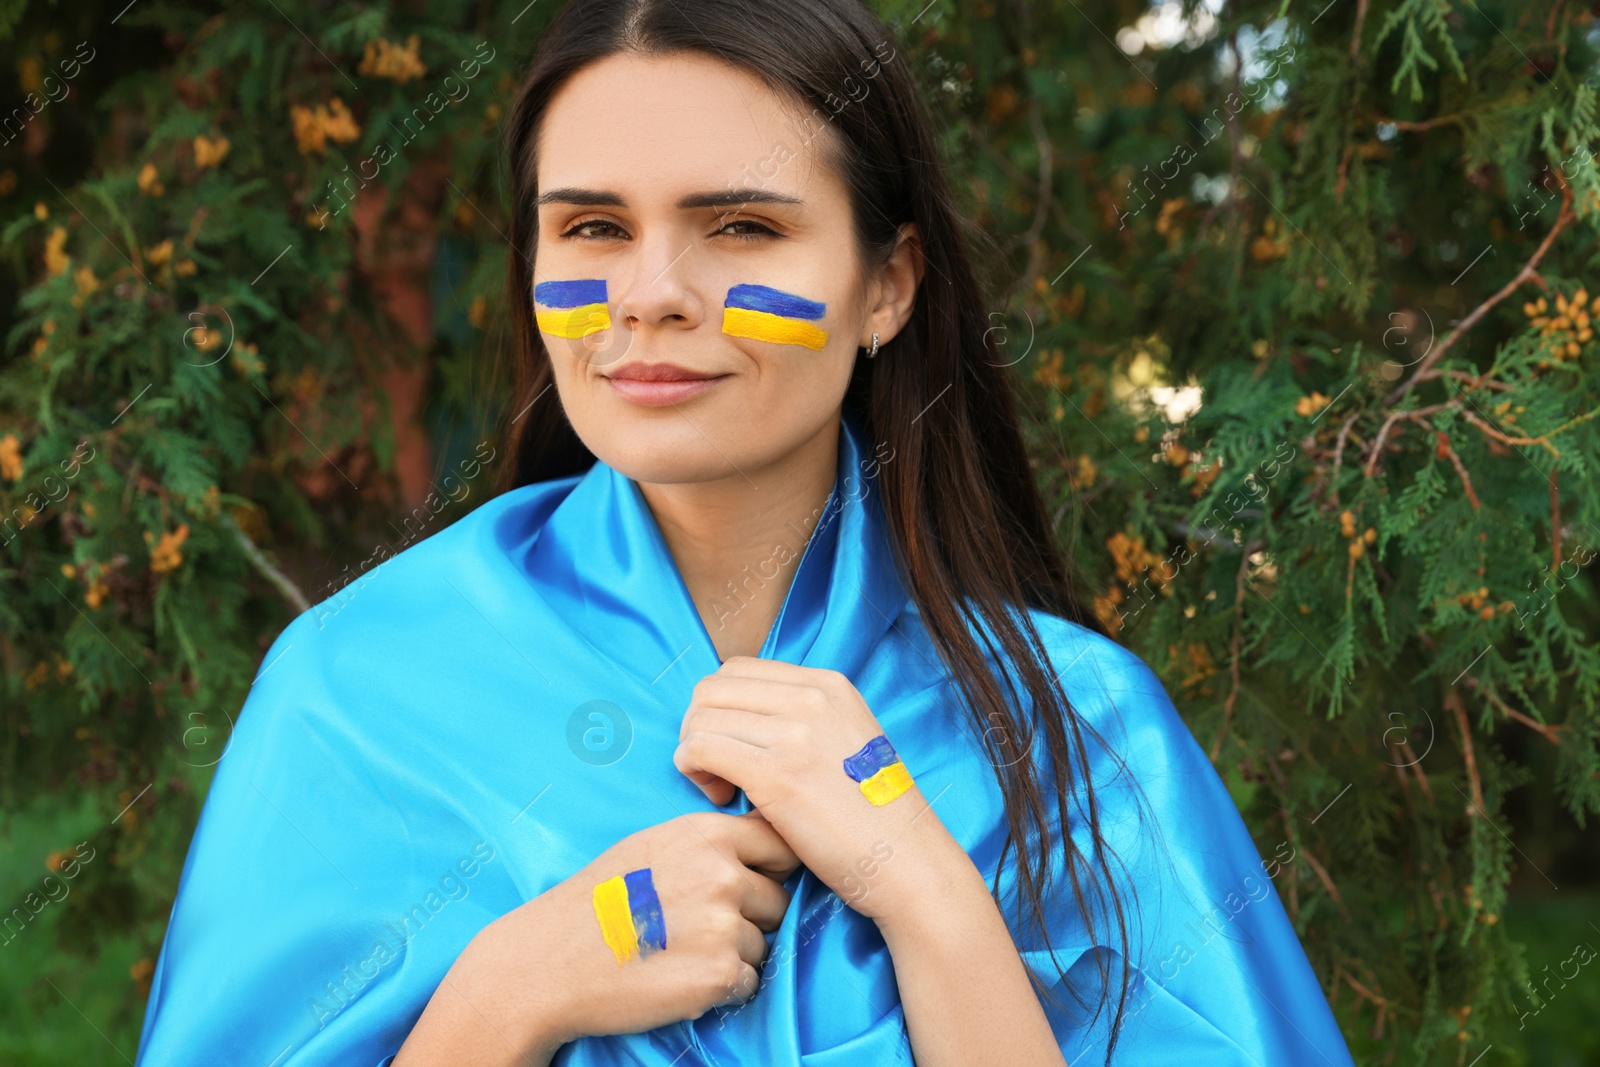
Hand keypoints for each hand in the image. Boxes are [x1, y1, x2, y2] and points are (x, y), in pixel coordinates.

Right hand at [487, 810, 799, 1049]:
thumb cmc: (599, 900)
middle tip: (697, 927)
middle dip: (750, 916)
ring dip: (734, 954)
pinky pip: (749, 982)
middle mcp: (722, 874)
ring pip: (763, 944)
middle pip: (777, 899)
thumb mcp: (653, 844)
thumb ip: (710, 842)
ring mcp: (723, 925)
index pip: (781, 845)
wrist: (550, 962)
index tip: (752, 883)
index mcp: (707, 834)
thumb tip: (764, 842)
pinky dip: (722, 987)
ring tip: (680, 952)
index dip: (772, 868)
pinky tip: (680, 977)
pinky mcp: (719, 974)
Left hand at [674, 656, 935, 921]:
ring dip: (695, 752)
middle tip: (716, 768)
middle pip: (712, 688)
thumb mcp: (846, 739)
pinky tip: (720, 798)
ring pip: (701, 717)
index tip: (731, 745)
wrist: (905, 861)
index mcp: (828, 684)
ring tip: (721, 788)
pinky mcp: (776, 774)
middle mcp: (811, 697)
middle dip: (698, 725)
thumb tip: (739, 718)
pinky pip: (700, 749)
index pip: (738, 670)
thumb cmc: (871, 814)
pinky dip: (693, 771)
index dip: (719, 706)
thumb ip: (801, 718)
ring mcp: (795, 733)